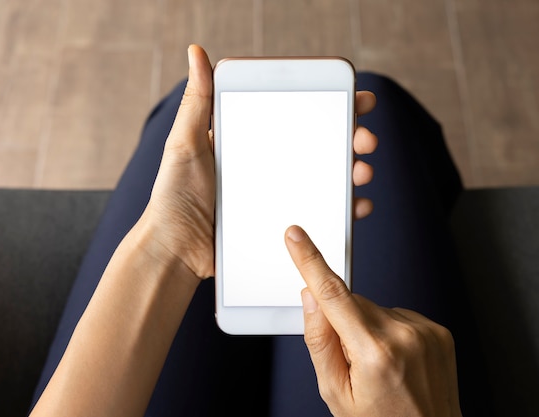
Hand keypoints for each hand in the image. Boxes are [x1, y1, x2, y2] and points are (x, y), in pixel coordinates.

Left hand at [142, 45, 378, 279]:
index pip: (297, 115)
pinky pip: (320, 214)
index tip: (356, 98)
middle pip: (321, 145)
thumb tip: (196, 51)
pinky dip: (344, 209)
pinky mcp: (282, 225)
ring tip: (361, 171)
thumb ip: (197, 102)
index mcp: (253, 142)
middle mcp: (270, 165)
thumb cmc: (174, 197)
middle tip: (364, 139)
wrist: (174, 251)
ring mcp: (279, 195)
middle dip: (351, 138)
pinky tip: (356, 205)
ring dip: (353, 171)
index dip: (331, 105)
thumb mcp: (184, 144)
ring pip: (327, 178)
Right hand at [285, 225, 462, 416]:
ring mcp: (425, 331)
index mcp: (374, 353)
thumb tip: (311, 298)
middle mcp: (404, 335)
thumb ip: (319, 341)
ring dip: (367, 327)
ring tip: (379, 365)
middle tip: (352, 358)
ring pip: (375, 308)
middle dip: (342, 321)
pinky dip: (389, 330)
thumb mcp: (335, 393)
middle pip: (353, 302)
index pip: (332, 295)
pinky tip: (396, 358)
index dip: (310, 261)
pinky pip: (398, 315)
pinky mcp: (437, 330)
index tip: (296, 236)